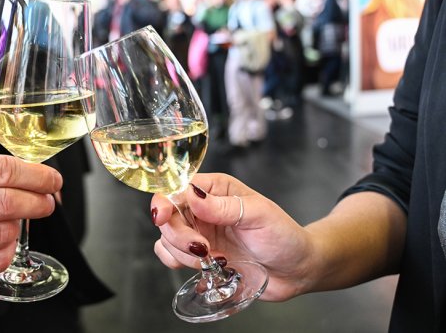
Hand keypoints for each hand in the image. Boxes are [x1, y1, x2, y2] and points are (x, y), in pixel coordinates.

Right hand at [0, 153, 60, 286]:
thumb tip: (40, 178)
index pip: (0, 171)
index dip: (36, 176)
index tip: (52, 180)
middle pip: (6, 203)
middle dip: (38, 201)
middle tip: (47, 200)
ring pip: (5, 233)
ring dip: (20, 225)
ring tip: (12, 219)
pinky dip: (8, 248)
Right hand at [151, 173, 313, 300]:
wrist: (296, 269)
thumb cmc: (284, 235)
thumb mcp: (259, 215)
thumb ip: (224, 206)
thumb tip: (192, 195)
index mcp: (214, 188)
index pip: (177, 189)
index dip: (165, 202)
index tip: (162, 216)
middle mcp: (201, 208)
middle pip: (167, 217)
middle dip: (179, 236)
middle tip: (205, 249)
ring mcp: (198, 232)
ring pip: (166, 239)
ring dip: (184, 254)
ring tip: (216, 259)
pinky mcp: (198, 255)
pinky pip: (171, 257)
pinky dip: (182, 264)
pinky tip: (208, 267)